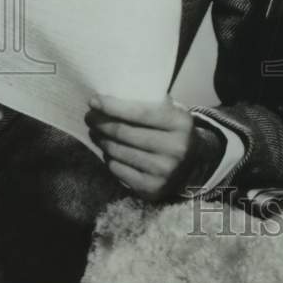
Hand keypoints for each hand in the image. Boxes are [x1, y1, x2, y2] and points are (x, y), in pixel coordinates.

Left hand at [85, 94, 201, 201]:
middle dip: (101, 123)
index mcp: (180, 122)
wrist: (194, 164)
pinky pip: (118, 170)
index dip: (113, 106)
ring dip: (101, 140)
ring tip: (95, 132)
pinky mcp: (151, 188)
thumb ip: (149, 102)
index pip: (140, 112)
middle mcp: (175, 148)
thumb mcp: (171, 111)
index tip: (93, 101)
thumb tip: (111, 95)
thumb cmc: (173, 130)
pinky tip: (108, 150)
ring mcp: (163, 170)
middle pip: (124, 133)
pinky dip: (109, 158)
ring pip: (118, 152)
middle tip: (89, 117)